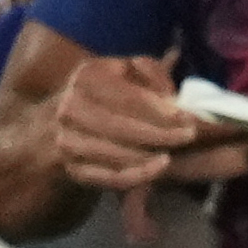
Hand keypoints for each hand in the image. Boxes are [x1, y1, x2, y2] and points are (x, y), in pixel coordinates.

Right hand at [52, 52, 242, 191]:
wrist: (59, 120)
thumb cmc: (105, 91)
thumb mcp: (125, 70)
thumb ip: (151, 71)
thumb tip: (169, 94)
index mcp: (86, 78)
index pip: (128, 98)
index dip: (161, 110)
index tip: (187, 118)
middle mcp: (71, 108)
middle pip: (122, 128)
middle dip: (160, 134)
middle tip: (188, 136)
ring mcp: (68, 140)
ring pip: (115, 154)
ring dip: (149, 156)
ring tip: (173, 153)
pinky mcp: (73, 168)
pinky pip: (108, 176)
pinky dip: (137, 176)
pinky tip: (158, 168)